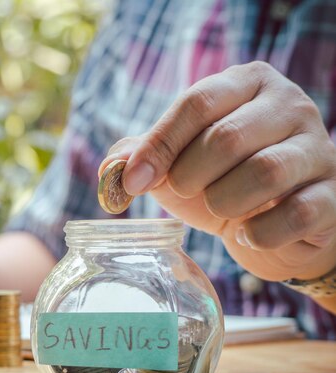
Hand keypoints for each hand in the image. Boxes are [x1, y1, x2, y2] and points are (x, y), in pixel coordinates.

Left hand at [100, 62, 335, 281]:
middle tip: (186, 192)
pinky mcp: (333, 195)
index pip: (197, 102)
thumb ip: (143, 155)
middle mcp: (289, 105)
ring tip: (219, 209)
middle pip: (225, 137)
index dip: (159, 144)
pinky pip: (296, 214)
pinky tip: (247, 234)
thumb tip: (113, 166)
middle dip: (190, 176)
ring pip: (263, 172)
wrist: (274, 222)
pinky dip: (259, 232)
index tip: (134, 181)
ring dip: (224, 202)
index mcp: (246, 84)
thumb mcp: (178, 161)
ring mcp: (318, 149)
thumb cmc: (220, 180)